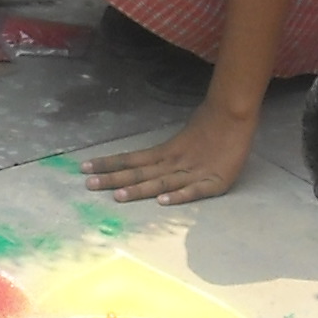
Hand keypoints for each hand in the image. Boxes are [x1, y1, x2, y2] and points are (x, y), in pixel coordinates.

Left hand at [82, 99, 255, 204]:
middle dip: (113, 179)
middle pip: (139, 172)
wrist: (234, 115)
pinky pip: (194, 191)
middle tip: (88, 184)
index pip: (131, 160)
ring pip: (161, 182)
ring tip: (117, 196)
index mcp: (165, 153)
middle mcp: (174, 163)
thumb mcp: (180, 141)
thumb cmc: (208, 126)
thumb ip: (162, 155)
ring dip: (140, 190)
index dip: (109, 164)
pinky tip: (164, 202)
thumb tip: (137, 163)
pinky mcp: (214, 183)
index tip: (84, 168)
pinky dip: (180, 196)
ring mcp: (193, 173)